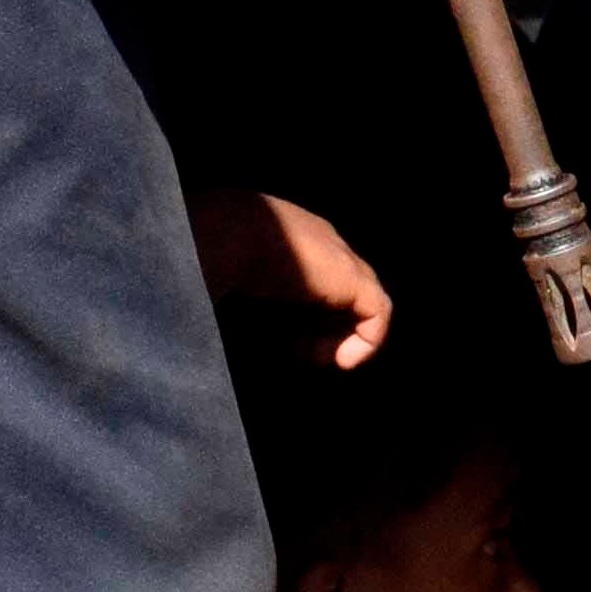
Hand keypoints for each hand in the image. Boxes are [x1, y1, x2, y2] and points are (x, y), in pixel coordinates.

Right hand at [188, 185, 392, 369]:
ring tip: (314, 356)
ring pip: (362, 304)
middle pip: (342, 292)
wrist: (228, 232)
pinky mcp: (354, 278)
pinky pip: (378, 313)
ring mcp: (343, 258)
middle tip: (302, 352)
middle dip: (325, 328)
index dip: (305, 314)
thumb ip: (248, 294)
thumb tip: (236, 328)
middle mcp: (324, 243)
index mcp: (294, 236)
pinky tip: (340, 359)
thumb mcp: (230, 274)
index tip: (284, 339)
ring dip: (341, 337)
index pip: (317, 278)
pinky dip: (366, 342)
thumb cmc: (213, 254)